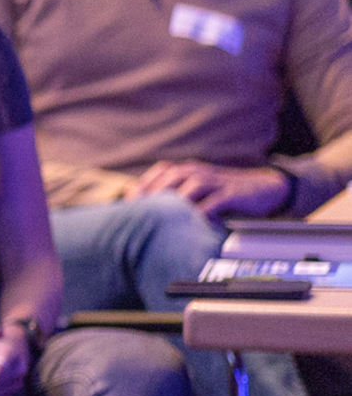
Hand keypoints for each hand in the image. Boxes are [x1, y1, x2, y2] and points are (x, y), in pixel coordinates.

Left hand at [129, 159, 291, 220]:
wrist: (265, 190)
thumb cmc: (224, 194)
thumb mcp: (198, 190)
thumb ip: (173, 194)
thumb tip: (140, 204)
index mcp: (189, 170)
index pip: (161, 172)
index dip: (144, 186)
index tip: (129, 203)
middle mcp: (200, 172)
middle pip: (172, 177)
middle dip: (155, 194)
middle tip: (141, 214)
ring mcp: (217, 182)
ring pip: (191, 187)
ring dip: (177, 202)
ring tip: (164, 219)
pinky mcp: (232, 194)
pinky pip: (214, 203)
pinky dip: (203, 214)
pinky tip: (195, 225)